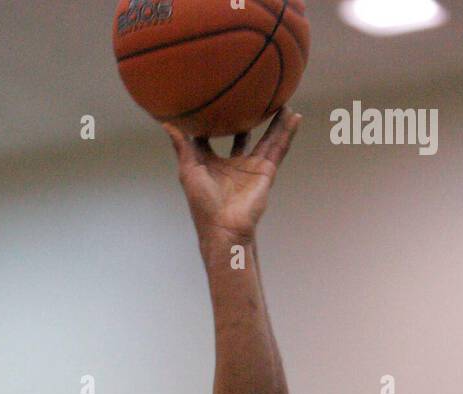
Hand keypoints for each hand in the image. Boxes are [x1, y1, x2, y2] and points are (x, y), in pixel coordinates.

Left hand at [163, 108, 300, 246]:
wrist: (225, 226)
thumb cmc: (203, 203)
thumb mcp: (188, 171)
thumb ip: (182, 146)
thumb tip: (167, 123)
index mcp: (212, 163)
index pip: (212, 137)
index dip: (212, 121)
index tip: (213, 101)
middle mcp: (233, 163)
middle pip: (243, 134)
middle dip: (248, 119)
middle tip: (252, 97)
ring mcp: (251, 166)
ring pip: (266, 138)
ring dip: (275, 121)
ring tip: (283, 100)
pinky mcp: (266, 170)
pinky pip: (279, 147)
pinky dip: (287, 132)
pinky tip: (295, 116)